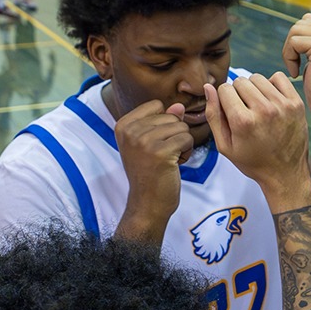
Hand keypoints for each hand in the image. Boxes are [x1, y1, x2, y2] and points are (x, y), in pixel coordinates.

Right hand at [117, 99, 193, 235]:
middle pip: (171, 116)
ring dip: (182, 144)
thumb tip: (179, 105)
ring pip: (181, 126)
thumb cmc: (149, 173)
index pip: (157, 105)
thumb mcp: (150, 142)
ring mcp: (144, 140)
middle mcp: (130, 130)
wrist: (147, 203)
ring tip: (168, 160)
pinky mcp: (161, 151)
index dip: (164, 123)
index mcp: (123, 125)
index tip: (155, 144)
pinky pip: (187, 139)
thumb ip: (163, 120)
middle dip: (174, 135)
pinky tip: (175, 165)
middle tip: (162, 156)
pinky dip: (187, 152)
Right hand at [203, 72, 310, 208]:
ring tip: (257, 106)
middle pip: (240, 81)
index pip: (224, 89)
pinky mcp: (296, 104)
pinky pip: (279, 77)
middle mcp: (263, 110)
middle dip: (238, 93)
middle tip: (244, 110)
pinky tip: (270, 99)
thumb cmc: (253, 162)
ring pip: (258, 78)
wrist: (285, 174)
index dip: (224, 99)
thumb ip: (213, 116)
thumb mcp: (225, 146)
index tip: (230, 111)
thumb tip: (208, 88)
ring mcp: (282, 106)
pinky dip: (273, 84)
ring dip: (254, 88)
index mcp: (243, 122)